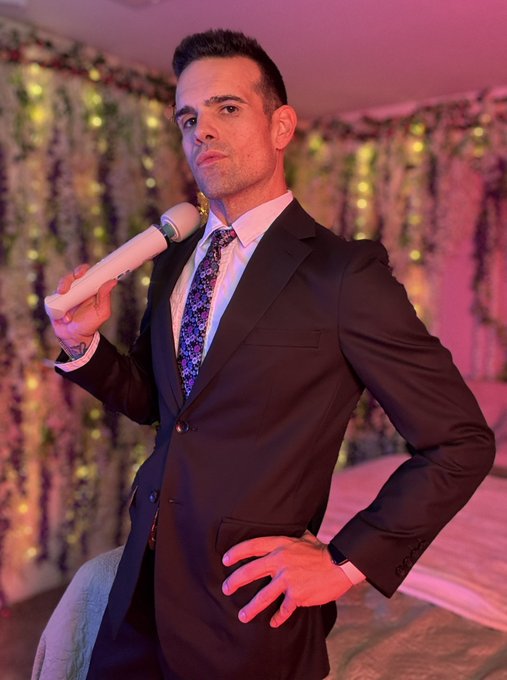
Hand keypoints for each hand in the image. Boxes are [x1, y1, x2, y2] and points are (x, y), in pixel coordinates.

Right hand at [49, 264, 116, 350]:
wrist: (76, 337)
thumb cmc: (90, 324)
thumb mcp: (101, 312)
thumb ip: (106, 297)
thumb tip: (112, 281)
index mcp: (88, 289)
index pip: (86, 274)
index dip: (83, 270)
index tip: (83, 272)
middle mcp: (76, 290)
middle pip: (71, 277)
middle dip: (69, 278)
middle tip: (70, 284)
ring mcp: (65, 296)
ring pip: (60, 285)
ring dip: (62, 289)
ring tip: (66, 300)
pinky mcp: (55, 303)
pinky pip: (52, 299)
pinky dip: (58, 307)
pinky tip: (65, 318)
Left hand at [222, 530, 352, 627]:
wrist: (339, 565)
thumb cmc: (320, 550)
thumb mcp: (303, 536)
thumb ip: (290, 535)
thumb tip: (284, 524)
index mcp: (280, 545)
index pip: (252, 546)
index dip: (236, 553)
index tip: (225, 560)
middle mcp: (280, 562)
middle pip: (250, 572)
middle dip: (235, 581)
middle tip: (226, 589)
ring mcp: (288, 580)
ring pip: (263, 596)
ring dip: (251, 608)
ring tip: (242, 616)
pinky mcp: (297, 595)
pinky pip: (283, 610)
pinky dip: (278, 617)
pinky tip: (273, 622)